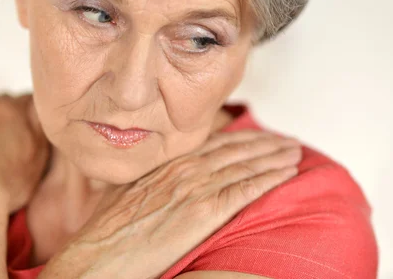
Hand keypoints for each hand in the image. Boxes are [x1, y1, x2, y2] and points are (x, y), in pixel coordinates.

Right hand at [42, 130, 301, 278]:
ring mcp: (194, 189)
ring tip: (294, 153)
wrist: (98, 256)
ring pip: (244, 166)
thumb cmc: (106, 232)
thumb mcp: (125, 195)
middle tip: (287, 141)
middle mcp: (183, 171)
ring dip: (273, 157)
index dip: (240, 139)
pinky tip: (286, 174)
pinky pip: (245, 190)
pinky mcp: (203, 213)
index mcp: (165, 166)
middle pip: (234, 151)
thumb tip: (155, 179)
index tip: (259, 137)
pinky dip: (268, 179)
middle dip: (264, 144)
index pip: (212, 145)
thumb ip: (147, 181)